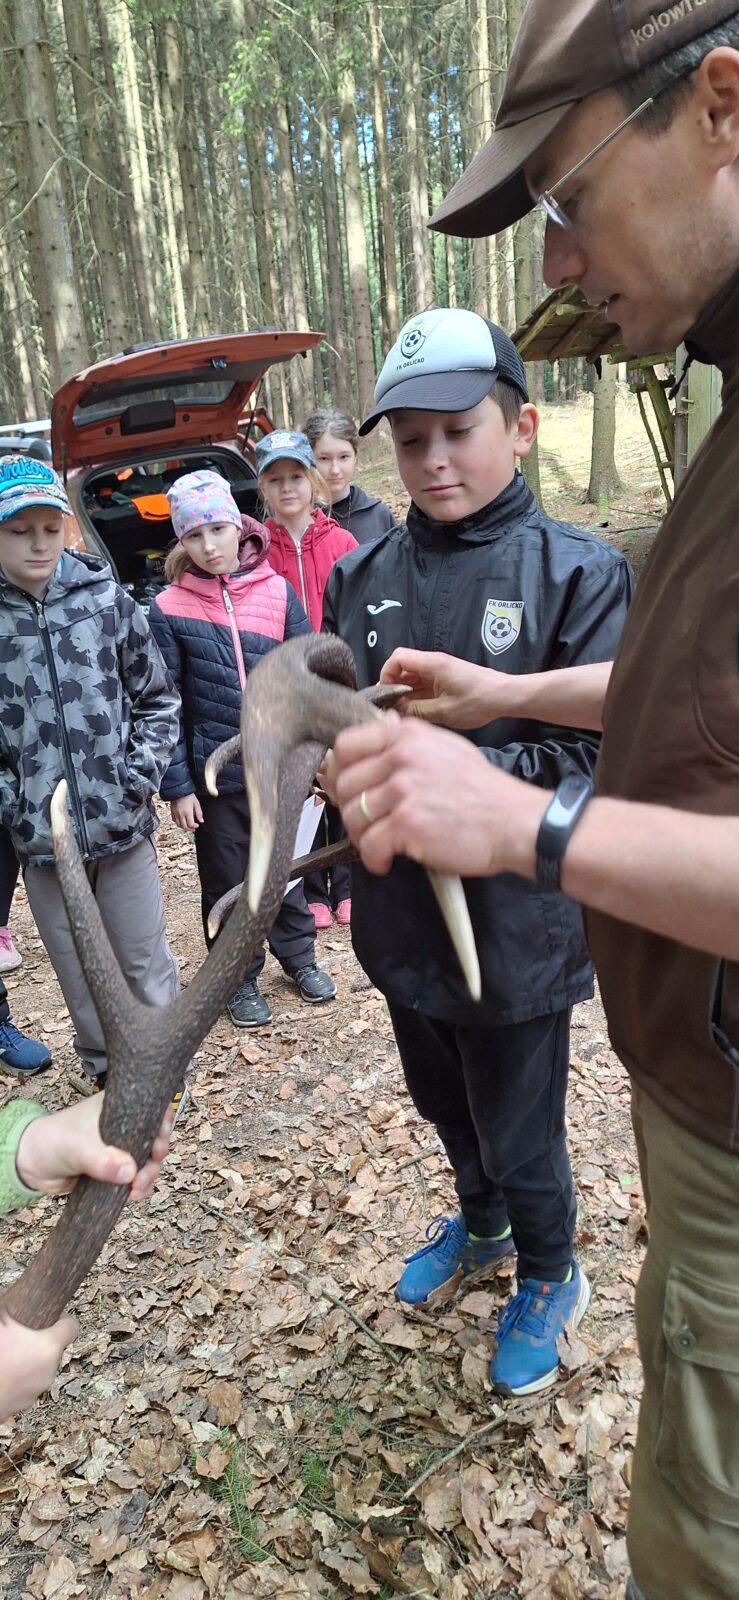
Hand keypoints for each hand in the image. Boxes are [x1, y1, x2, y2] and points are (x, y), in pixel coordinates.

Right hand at [0, 1313, 77, 1420]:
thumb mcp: (0, 1319)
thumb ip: (7, 1304)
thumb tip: (7, 1292)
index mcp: (48, 1347)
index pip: (71, 1327)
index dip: (61, 1319)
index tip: (49, 1317)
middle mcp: (49, 1370)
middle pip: (52, 1349)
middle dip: (37, 1342)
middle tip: (17, 1336)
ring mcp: (36, 1392)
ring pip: (37, 1370)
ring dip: (26, 1362)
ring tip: (6, 1356)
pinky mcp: (21, 1406)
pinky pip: (23, 1388)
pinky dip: (16, 1380)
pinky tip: (2, 1373)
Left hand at [16, 1094, 173, 1201]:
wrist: (32, 1166)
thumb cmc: (52, 1142)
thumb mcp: (78, 1147)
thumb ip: (102, 1160)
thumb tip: (129, 1172)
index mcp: (118, 1108)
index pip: (151, 1107)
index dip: (163, 1121)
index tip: (160, 1139)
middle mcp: (123, 1126)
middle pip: (155, 1137)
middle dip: (156, 1156)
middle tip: (148, 1168)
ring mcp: (120, 1149)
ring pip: (148, 1161)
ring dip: (148, 1176)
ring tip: (137, 1188)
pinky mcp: (115, 1170)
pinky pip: (136, 1178)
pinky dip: (139, 1188)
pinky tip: (133, 1195)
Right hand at [170, 795, 202, 831]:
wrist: (179, 789)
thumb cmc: (188, 795)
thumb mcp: (196, 803)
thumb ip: (199, 813)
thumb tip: (201, 821)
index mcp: (187, 812)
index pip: (190, 824)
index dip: (195, 826)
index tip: (197, 825)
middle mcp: (180, 814)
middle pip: (184, 826)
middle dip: (190, 829)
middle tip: (193, 828)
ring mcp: (175, 813)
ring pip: (178, 825)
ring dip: (184, 827)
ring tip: (188, 826)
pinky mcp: (172, 811)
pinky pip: (174, 820)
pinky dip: (178, 822)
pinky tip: (182, 821)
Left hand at [333, 715, 547, 877]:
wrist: (515, 822)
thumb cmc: (483, 792)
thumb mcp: (445, 748)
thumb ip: (408, 741)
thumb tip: (374, 737)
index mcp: (407, 735)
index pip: (345, 745)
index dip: (337, 771)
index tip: (345, 789)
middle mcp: (402, 756)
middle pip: (344, 783)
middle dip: (349, 808)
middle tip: (366, 824)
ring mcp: (404, 790)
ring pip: (353, 815)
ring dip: (360, 836)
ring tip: (379, 844)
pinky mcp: (408, 824)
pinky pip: (368, 844)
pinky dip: (373, 858)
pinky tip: (387, 860)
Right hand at [380, 648, 508, 728]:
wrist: (505, 696)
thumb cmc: (480, 701)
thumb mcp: (443, 712)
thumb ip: (416, 710)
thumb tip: (395, 710)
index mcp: (432, 664)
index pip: (397, 658)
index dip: (386, 674)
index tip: (386, 694)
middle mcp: (434, 663)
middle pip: (402, 666)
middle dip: (393, 685)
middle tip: (391, 706)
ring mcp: (439, 671)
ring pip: (411, 676)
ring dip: (404, 692)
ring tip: (403, 711)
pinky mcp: (444, 679)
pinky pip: (422, 683)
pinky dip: (415, 695)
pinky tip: (416, 710)